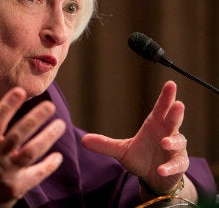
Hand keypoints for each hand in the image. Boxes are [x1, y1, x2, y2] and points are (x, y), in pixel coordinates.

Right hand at [0, 87, 65, 206]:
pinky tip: (58, 156)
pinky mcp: (16, 188)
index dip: (7, 106)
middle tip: (50, 106)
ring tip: (60, 125)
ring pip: (30, 153)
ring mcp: (6, 174)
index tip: (20, 91)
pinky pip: (36, 175)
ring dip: (46, 138)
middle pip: (17, 135)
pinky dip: (48, 166)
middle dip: (34, 119)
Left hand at [81, 81, 194, 197]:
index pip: (161, 108)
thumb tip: (83, 140)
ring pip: (179, 142)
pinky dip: (170, 167)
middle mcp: (168, 134)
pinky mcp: (178, 165)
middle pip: (174, 120)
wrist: (153, 178)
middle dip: (176, 112)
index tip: (170, 84)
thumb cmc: (140, 158)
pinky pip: (177, 165)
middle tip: (178, 104)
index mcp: (154, 125)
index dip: (166, 97)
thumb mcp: (121, 150)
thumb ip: (105, 144)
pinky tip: (161, 169)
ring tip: (164, 142)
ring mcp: (175, 149)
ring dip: (173, 141)